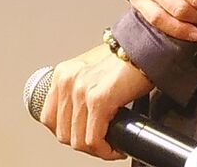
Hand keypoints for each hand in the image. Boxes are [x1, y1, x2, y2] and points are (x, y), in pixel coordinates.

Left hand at [40, 43, 151, 159]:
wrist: (146, 47)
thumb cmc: (125, 58)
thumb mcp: (92, 71)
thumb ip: (79, 90)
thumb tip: (79, 118)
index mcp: (63, 74)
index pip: (49, 118)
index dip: (67, 132)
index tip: (82, 136)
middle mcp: (68, 81)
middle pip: (63, 133)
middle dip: (84, 143)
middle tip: (102, 142)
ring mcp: (81, 90)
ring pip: (78, 141)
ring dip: (97, 149)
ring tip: (110, 145)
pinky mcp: (98, 100)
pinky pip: (95, 140)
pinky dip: (106, 150)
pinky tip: (116, 147)